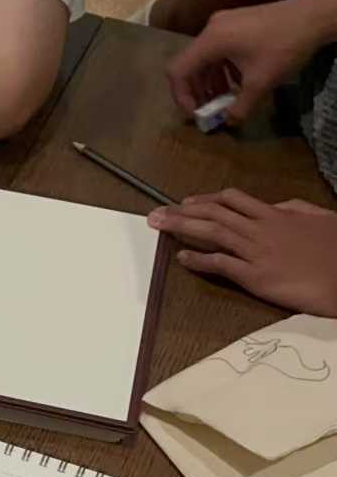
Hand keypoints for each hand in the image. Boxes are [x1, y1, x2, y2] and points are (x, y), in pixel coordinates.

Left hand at [149, 192, 336, 314]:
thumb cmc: (336, 248)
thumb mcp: (319, 218)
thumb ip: (295, 209)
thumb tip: (275, 206)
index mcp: (277, 214)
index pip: (233, 200)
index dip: (206, 199)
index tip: (187, 201)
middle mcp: (262, 229)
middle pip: (215, 213)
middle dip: (182, 211)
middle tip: (157, 212)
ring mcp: (257, 253)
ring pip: (213, 233)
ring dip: (182, 227)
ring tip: (159, 226)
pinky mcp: (257, 277)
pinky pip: (222, 264)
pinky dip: (200, 259)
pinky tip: (182, 257)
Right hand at [166, 0, 325, 124]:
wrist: (312, 17)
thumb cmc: (283, 48)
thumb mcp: (261, 84)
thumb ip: (240, 107)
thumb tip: (230, 122)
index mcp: (211, 41)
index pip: (178, 71)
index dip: (181, 96)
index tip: (195, 114)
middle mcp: (211, 28)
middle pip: (190, 63)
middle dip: (195, 91)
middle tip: (207, 111)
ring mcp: (224, 22)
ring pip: (205, 57)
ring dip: (210, 81)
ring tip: (223, 99)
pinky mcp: (236, 22)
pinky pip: (219, 48)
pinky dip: (221, 68)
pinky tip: (237, 81)